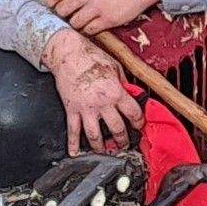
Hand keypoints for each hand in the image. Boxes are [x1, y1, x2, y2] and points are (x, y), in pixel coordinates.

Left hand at [43, 0, 161, 38]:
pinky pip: (89, 30)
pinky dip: (89, 29)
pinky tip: (93, 24)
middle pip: (62, 9)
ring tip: (82, 19)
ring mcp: (97, 7)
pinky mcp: (108, 20)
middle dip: (62, 13)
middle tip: (67, 14)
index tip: (52, 4)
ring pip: (74, 22)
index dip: (51, 1)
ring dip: (76, 23)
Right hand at [45, 33, 142, 154]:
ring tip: (106, 152)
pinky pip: (73, 130)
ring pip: (95, 135)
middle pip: (117, 129)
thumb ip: (123, 82)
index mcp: (115, 92)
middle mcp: (102, 104)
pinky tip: (74, 152)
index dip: (139, 121)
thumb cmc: (90, 56)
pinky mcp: (72, 110)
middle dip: (123, 140)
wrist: (67, 53)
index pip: (133, 113)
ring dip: (102, 147)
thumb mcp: (115, 66)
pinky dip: (73, 144)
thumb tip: (130, 92)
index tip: (139, 125)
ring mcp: (85, 109)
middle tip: (125, 144)